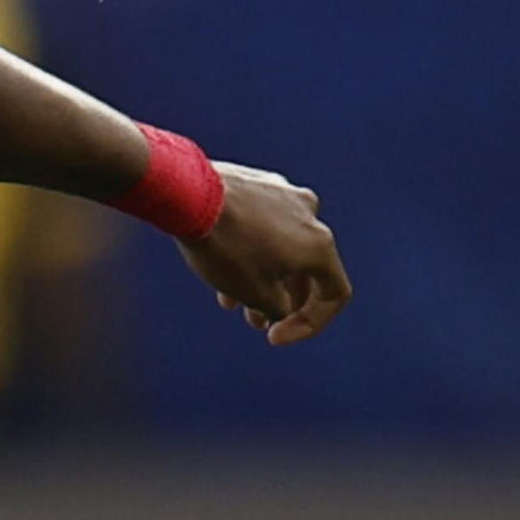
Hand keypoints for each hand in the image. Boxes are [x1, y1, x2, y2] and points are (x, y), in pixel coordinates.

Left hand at [185, 165, 346, 345]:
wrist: (186, 194)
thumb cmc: (223, 246)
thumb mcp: (253, 291)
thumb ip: (278, 308)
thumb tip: (281, 310)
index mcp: (319, 244)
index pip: (334, 293)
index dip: (310, 323)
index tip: (275, 336)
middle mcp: (310, 214)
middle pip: (306, 269)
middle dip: (280, 301)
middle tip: (254, 322)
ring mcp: (284, 194)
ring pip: (281, 246)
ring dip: (261, 278)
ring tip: (230, 301)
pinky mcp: (258, 184)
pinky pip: (263, 225)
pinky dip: (249, 250)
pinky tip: (218, 265)